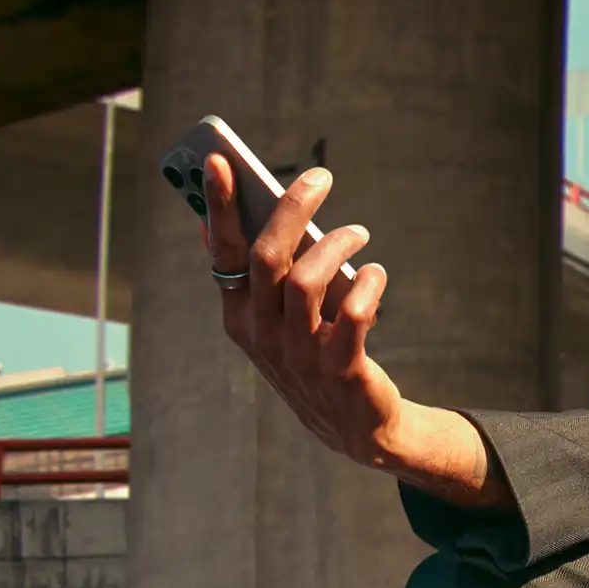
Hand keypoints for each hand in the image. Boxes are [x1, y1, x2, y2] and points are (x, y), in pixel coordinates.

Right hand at [196, 154, 511, 511]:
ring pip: (306, 280)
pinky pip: (353, 314)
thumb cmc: (315, 354)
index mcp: (240, 317)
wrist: (355, 427)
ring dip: (337, 244)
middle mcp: (262, 335)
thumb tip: (213, 220)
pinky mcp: (340, 369)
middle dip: (289, 208)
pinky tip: (375, 274)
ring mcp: (299, 355)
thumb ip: (251, 274)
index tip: (219, 159)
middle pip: (266, 257)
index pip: (223, 253)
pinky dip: (367, 283)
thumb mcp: (274, 318)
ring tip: (359, 232)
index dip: (219, 205)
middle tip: (320, 178)